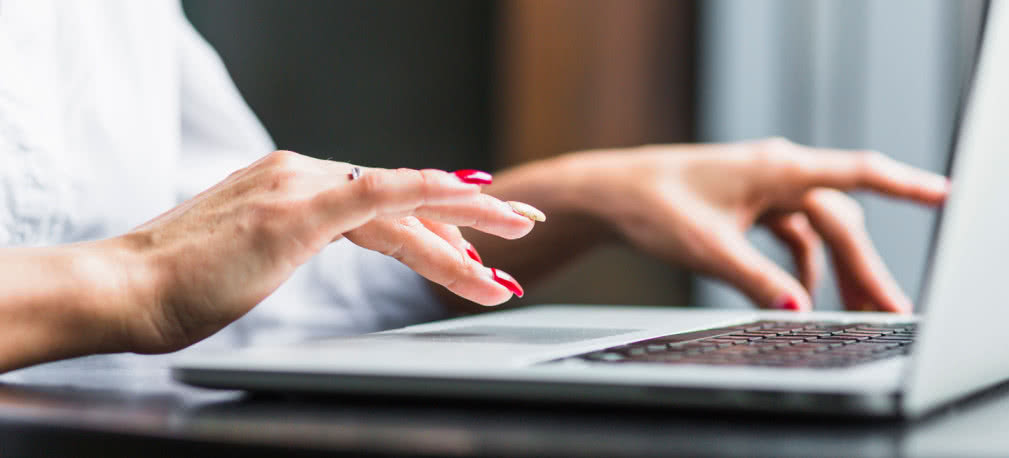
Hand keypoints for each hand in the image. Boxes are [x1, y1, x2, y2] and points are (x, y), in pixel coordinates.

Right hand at [111, 151, 539, 352]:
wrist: (122, 290)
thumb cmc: (177, 288)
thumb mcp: (250, 262)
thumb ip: (286, 247)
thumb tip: (302, 257)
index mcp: (295, 186)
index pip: (384, 205)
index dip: (436, 227)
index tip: (474, 246)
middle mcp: (304, 174)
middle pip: (406, 200)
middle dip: (470, 221)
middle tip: (521, 229)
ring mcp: (301, 185)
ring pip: (404, 207)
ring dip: (463, 238)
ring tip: (509, 264)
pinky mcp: (296, 208)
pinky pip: (379, 195)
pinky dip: (428, 197)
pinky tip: (472, 202)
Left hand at [568, 138, 947, 312]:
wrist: (610, 194)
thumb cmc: (652, 206)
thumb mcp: (709, 249)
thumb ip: (758, 280)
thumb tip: (798, 310)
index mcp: (776, 169)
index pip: (855, 175)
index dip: (904, 186)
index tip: (941, 196)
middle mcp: (775, 172)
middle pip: (839, 220)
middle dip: (866, 267)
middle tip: (889, 310)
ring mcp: (762, 187)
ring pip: (817, 230)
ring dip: (836, 270)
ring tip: (855, 312)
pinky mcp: (748, 203)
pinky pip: (791, 234)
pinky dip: (801, 265)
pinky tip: (802, 296)